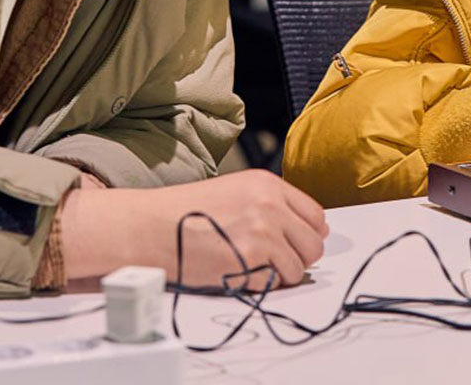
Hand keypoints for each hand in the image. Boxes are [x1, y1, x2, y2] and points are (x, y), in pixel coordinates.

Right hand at [62, 169, 327, 290]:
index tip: (296, 244)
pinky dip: (257, 285)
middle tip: (272, 261)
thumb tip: (313, 230)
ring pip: (298, 269)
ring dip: (278, 275)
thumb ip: (273, 205)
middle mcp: (271, 205)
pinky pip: (272, 284)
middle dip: (297, 258)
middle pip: (313, 245)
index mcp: (269, 184)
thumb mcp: (237, 191)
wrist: (155, 225)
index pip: (316, 216)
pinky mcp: (250, 261)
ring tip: (248, 266)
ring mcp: (263, 233)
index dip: (308, 235)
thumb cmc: (189, 211)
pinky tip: (234, 271)